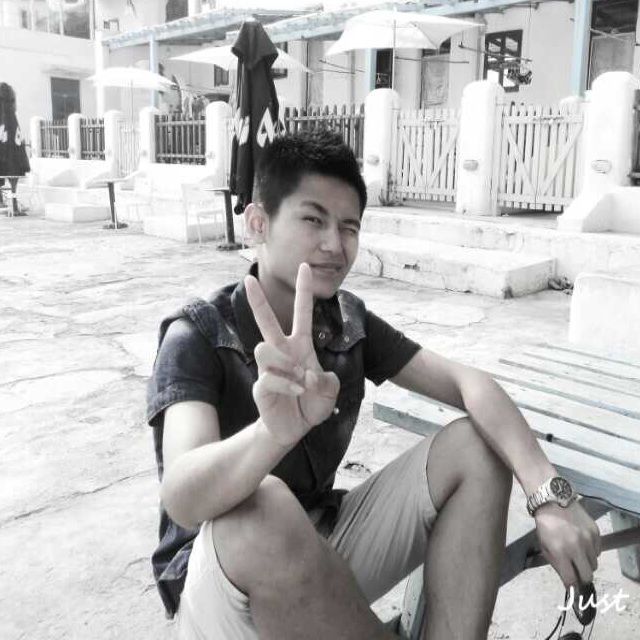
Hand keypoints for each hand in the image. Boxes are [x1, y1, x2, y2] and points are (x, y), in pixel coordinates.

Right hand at [245, 262, 339, 447]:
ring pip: (265, 349)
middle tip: (248, 280)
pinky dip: (288, 387)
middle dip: (257, 301)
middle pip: (266, 321)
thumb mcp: (330, 391)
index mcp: (300, 345)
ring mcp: (269, 368)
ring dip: (287, 365)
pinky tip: (297, 394)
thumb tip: (307, 376)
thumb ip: (327, 381)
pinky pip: (270, 378)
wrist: (296, 428)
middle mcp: (282, 352)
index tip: (305, 266)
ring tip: (300, 383)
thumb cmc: (312, 404)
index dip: (303, 290)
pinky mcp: (261, 386)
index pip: (301, 313)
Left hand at [534, 500, 600, 587]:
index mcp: (560, 551)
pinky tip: (582, 544)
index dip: (571, 585)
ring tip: (578, 554)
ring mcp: (588, 539)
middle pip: (588, 575)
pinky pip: (598, 550)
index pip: (571, 578)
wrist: (552, 501)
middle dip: (582, 577)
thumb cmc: (545, 525)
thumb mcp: (544, 545)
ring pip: (594, 563)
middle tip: (577, 572)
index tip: (571, 586)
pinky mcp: (595, 531)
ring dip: (586, 563)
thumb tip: (567, 579)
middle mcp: (576, 547)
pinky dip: (591, 552)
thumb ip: (556, 564)